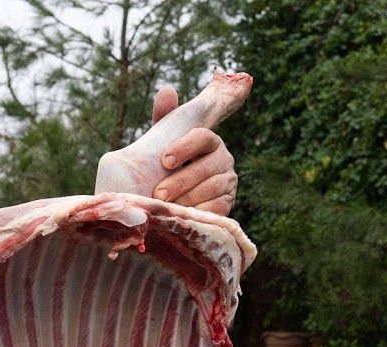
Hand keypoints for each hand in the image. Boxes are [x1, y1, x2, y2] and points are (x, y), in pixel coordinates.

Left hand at [149, 87, 237, 215]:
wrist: (168, 199)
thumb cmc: (164, 166)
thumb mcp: (162, 142)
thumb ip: (164, 118)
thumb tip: (167, 90)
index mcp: (208, 140)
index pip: (202, 137)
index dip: (184, 148)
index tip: (164, 160)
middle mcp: (223, 159)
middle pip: (206, 167)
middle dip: (181, 181)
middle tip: (159, 193)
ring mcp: (228, 182)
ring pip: (211, 189)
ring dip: (186, 198)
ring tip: (167, 206)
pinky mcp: (227, 204)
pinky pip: (216, 209)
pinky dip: (198, 212)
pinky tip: (183, 215)